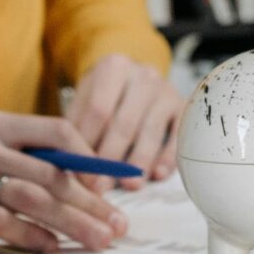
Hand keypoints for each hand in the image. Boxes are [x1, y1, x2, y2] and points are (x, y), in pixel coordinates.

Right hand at [0, 111, 128, 253]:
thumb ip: (15, 152)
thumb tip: (73, 176)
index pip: (56, 130)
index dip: (90, 157)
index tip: (113, 186)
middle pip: (50, 172)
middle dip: (92, 201)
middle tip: (119, 225)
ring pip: (31, 198)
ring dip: (72, 222)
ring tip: (99, 240)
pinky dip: (30, 236)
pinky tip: (52, 247)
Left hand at [69, 53, 184, 182]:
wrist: (136, 79)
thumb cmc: (104, 95)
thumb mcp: (85, 98)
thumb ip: (76, 126)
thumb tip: (70, 164)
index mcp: (113, 67)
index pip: (98, 109)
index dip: (87, 143)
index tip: (79, 170)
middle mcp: (143, 74)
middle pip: (124, 123)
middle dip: (111, 159)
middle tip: (101, 186)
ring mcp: (166, 90)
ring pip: (150, 132)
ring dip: (139, 162)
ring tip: (129, 186)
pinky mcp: (183, 108)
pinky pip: (177, 137)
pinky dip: (168, 159)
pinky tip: (157, 175)